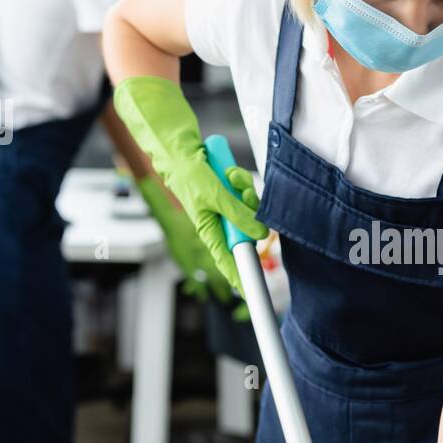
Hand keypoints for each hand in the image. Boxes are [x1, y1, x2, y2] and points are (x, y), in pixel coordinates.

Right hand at [113, 77, 266, 291]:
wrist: (181, 148)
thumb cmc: (188, 174)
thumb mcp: (215, 195)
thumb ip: (238, 215)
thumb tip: (260, 234)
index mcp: (210, 231)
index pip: (228, 260)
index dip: (240, 276)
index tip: (251, 294)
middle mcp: (220, 222)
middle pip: (248, 230)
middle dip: (250, 212)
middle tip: (242, 194)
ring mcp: (227, 207)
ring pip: (250, 208)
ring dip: (244, 191)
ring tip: (230, 177)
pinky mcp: (232, 192)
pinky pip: (247, 191)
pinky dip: (241, 180)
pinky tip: (229, 172)